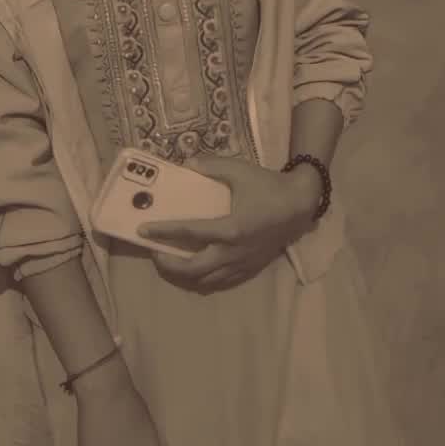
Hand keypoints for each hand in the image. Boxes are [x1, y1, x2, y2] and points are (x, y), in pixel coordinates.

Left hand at [139, 154, 319, 293]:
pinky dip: (205, 279)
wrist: (301, 205)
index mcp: (230, 229)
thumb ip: (212, 167)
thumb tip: (187, 164)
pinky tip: (197, 269)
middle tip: (155, 252)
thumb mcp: (240, 171)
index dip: (163, 232)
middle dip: (169, 264)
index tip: (143, 230)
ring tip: (171, 262)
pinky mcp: (251, 268)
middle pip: (193, 269)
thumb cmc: (269, 187)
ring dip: (185, 275)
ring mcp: (242, 264)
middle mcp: (233, 252)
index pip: (189, 233)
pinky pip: (222, 281)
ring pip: (207, 280)